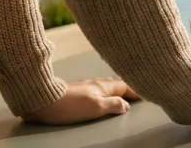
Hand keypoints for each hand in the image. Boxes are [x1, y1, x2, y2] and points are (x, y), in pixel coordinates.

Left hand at [22, 78, 139, 123]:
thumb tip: (126, 105)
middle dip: (127, 86)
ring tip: (122, 91)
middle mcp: (96, 83)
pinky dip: (105, 89)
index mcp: (103, 86)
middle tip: (136, 90)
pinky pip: (98, 87)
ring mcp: (86, 85)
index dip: (135, 89)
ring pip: (106, 84)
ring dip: (116, 87)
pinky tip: (102, 93)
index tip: (145, 90)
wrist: (44, 100)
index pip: (124, 86)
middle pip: (116, 83)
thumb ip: (113, 105)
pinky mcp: (77, 90)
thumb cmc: (70, 105)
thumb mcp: (96, 107)